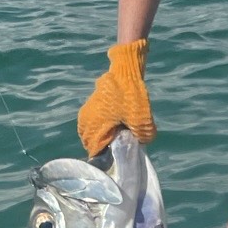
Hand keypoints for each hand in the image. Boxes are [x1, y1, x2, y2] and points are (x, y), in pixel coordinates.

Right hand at [78, 40, 155, 157]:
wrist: (125, 71)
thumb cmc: (131, 97)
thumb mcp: (142, 120)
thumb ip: (142, 137)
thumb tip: (140, 143)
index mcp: (94, 128)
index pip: (94, 152)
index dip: (106, 156)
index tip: (118, 154)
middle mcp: (85, 122)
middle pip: (91, 144)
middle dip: (103, 146)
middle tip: (119, 142)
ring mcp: (85, 112)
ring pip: (90, 133)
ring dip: (101, 135)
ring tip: (117, 132)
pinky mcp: (89, 106)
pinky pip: (92, 123)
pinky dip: (100, 126)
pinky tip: (114, 122)